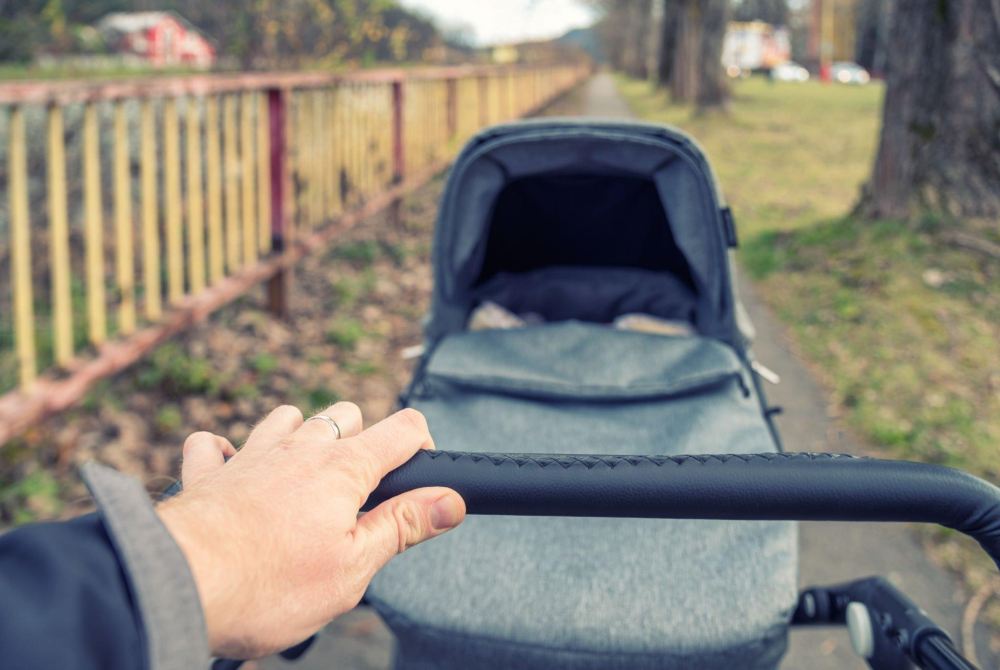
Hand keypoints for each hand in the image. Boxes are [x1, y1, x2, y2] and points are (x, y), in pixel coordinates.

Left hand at [157, 403, 465, 658]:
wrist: (176, 585)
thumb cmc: (267, 585)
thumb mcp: (353, 566)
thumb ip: (402, 526)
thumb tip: (449, 501)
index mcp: (343, 470)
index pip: (402, 429)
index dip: (423, 443)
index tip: (424, 473)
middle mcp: (298, 449)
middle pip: (346, 414)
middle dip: (363, 438)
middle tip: (363, 490)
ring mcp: (250, 456)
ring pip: (287, 417)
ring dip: (302, 436)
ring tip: (306, 477)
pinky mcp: (208, 474)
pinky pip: (217, 444)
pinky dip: (229, 453)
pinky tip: (234, 474)